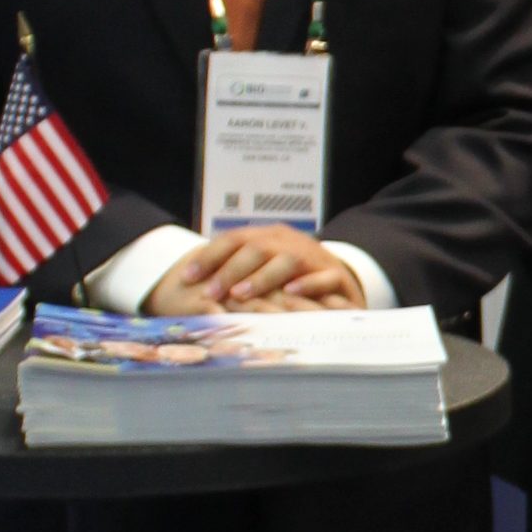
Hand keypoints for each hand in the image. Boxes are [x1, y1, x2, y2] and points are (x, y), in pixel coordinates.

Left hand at [148, 228, 368, 313]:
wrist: (343, 277)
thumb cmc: (295, 277)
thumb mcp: (265, 267)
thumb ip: (236, 270)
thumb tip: (192, 281)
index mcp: (269, 236)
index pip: (234, 239)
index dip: (210, 256)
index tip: (188, 277)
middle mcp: (289, 242)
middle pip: (257, 248)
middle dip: (230, 270)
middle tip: (210, 291)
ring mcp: (314, 257)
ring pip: (286, 261)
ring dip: (261, 277)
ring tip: (240, 294)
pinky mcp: (336, 276)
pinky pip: (322, 277)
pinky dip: (306, 284)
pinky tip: (289, 292)